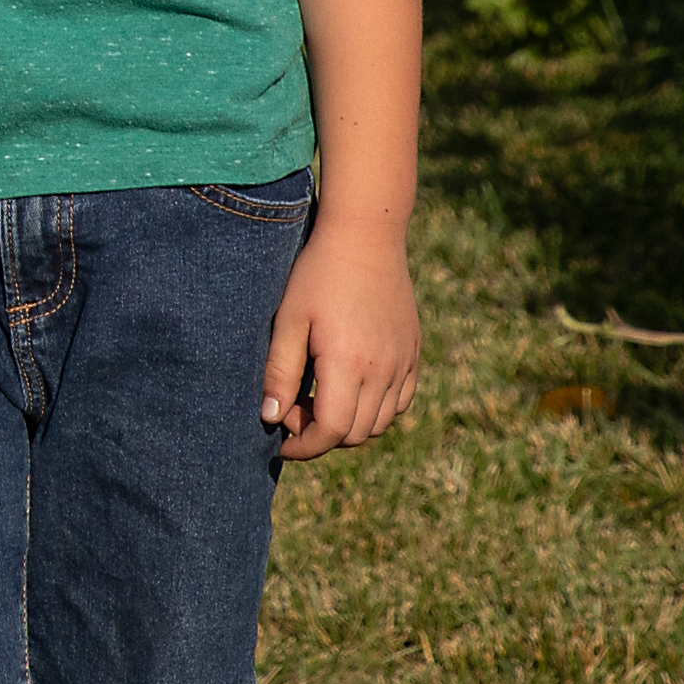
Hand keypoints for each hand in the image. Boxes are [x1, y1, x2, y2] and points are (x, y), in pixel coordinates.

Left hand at [263, 230, 417, 457]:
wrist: (366, 238)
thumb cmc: (317, 275)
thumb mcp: (288, 320)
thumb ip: (279, 373)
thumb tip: (271, 418)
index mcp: (348, 364)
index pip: (330, 431)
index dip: (304, 445)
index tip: (280, 439)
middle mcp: (382, 371)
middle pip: (355, 433)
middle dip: (321, 436)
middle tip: (293, 413)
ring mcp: (402, 364)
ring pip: (380, 423)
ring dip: (348, 426)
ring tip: (318, 401)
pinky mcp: (412, 354)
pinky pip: (400, 402)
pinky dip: (376, 411)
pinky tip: (350, 389)